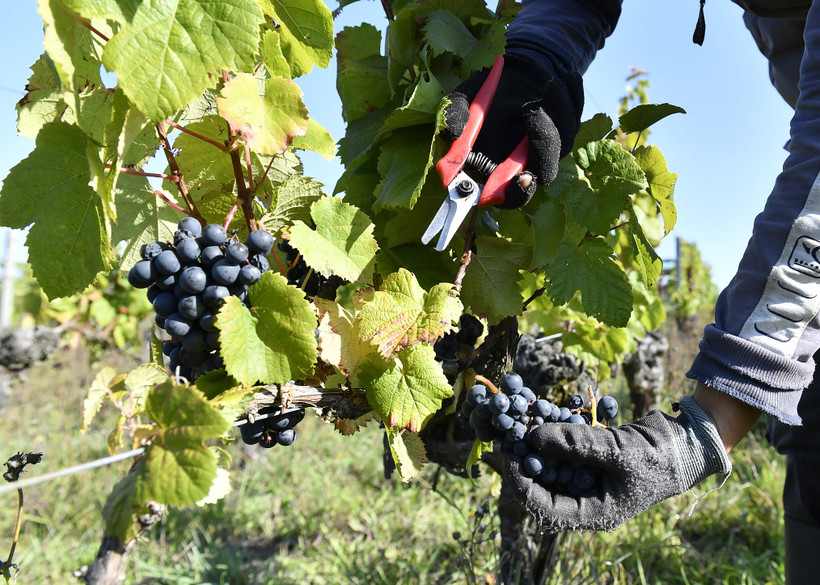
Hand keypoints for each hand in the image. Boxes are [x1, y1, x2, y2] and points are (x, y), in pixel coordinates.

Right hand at [441, 54, 582, 207]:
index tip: (522, 179)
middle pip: (542, 174)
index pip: (508, 195)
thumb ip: (453, 114)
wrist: (514, 68)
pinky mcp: (568, 131)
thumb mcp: (463, 96)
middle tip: (534, 114)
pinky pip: (574, 119)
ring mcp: (548, 150)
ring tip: (548, 84)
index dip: (516, 192)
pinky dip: (570, 97)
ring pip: (561, 142)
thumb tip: (449, 134)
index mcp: (493, 169)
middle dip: (543, 149)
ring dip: (557, 109)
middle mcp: (522, 165)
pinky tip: (563, 78)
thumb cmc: (483, 89)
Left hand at [503, 395, 731, 530]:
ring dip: (535, 444)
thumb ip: (576, 445)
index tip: (509, 459)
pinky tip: (541, 415)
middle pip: (542, 485)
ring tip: (520, 421)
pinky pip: (563, 448)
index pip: (545, 508)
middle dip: (525, 461)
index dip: (523, 486)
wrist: (689, 442)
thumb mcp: (618, 451)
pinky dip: (553, 432)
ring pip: (549, 463)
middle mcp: (585, 498)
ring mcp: (587, 476)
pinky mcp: (589, 456)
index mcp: (594, 512)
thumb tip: (533, 437)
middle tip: (508, 435)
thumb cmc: (660, 457)